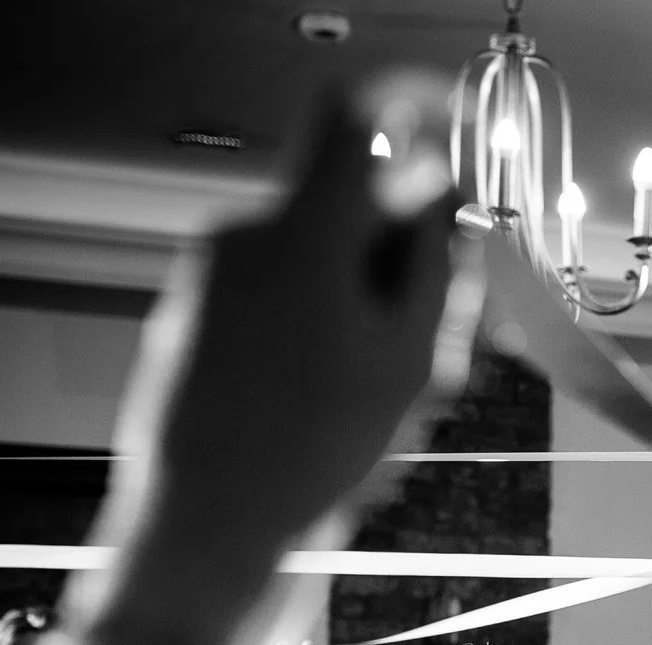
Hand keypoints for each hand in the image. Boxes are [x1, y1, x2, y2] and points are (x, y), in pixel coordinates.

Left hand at [86, 73, 476, 644]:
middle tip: (450, 318)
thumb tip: (448, 204)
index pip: (356, 115)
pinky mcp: (198, 312)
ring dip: (369, 293)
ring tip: (393, 386)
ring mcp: (214, 273)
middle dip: (406, 240)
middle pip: (347, 196)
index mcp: (302, 232)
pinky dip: (326, 321)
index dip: (413, 105)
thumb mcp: (411, 362)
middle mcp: (246, 234)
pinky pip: (282, 290)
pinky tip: (341, 401)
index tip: (454, 135)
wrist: (207, 531)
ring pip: (318, 249)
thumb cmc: (311, 458)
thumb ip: (436, 265)